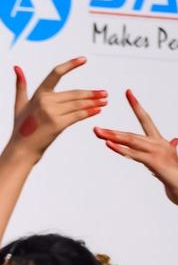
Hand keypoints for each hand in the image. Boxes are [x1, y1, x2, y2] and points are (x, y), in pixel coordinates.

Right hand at [9, 57, 106, 159]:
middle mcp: (45, 101)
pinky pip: (77, 116)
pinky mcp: (57, 124)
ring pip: (78, 104)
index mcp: (38, 94)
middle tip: (104, 93)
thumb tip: (17, 67)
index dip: (70, 64)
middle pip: (73, 94)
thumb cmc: (21, 128)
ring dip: (93, 102)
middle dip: (91, 94)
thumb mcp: (19, 105)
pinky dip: (89, 113)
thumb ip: (20, 86)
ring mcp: (51, 113)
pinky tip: (97, 110)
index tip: (84, 59)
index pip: (55, 74)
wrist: (21, 150)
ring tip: (104, 101)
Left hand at [94, 90, 177, 204]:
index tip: (128, 93)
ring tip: (98, 132)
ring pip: (130, 140)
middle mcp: (157, 142)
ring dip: (112, 136)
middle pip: (131, 132)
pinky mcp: (153, 161)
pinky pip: (133, 153)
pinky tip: (108, 144)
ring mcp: (155, 151)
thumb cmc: (175, 171)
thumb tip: (175, 140)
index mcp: (158, 140)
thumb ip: (170, 148)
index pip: (146, 119)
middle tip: (95, 127)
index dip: (137, 105)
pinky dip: (119, 148)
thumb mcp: (170, 157)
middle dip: (112, 130)